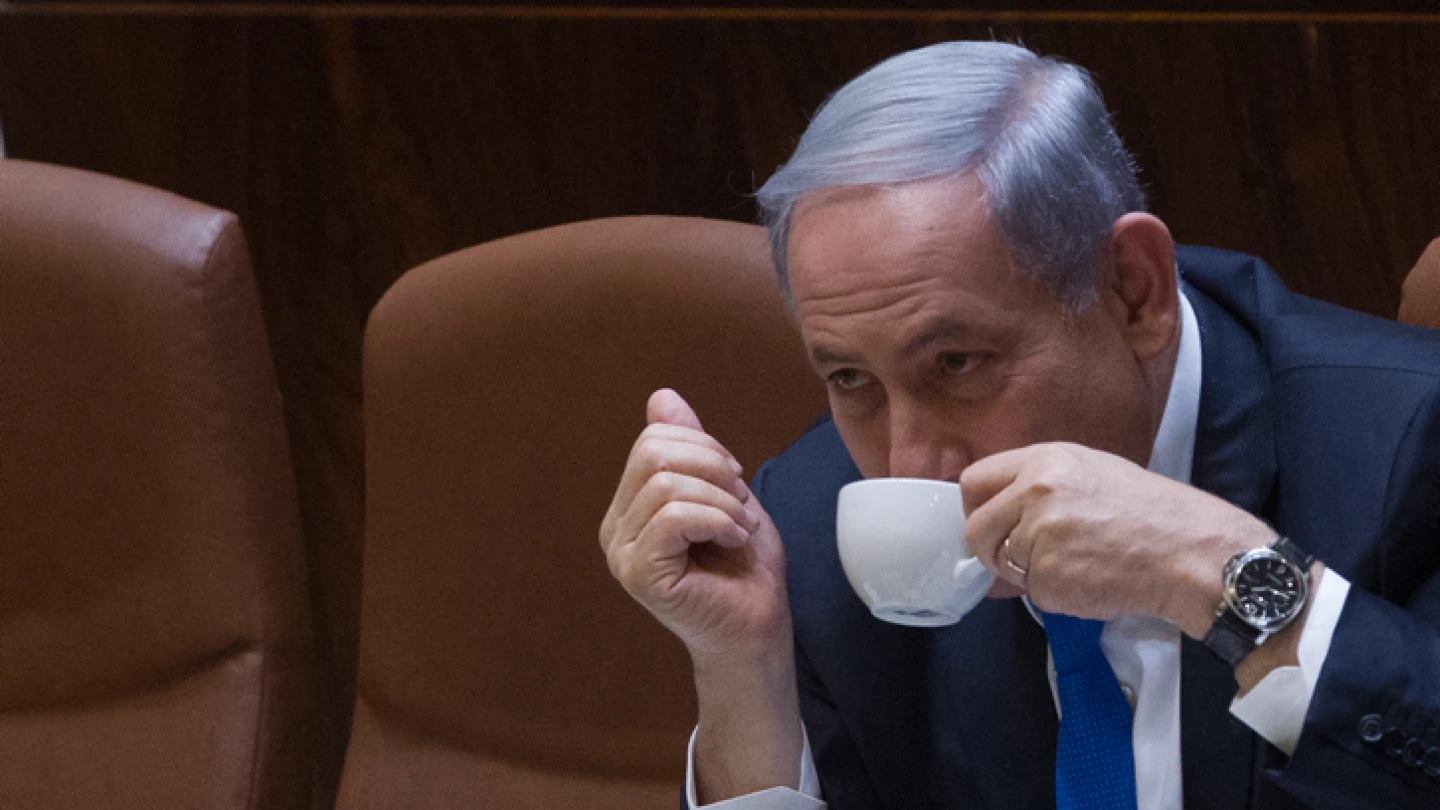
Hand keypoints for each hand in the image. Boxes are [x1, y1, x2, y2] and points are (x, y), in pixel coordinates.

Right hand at [600, 388, 791, 661]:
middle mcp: (616, 528)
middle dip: (713, 467)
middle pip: (653, 453)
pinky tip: (732, 540)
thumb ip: (690, 447)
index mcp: (630, 506)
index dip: (705, 447)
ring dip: (721, 500)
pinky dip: (716, 520)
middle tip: (739, 502)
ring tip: (738, 527)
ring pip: (666, 484)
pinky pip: (673, 517)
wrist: (758, 628)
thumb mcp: (722, 490)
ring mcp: (622, 553)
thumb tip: (662, 396)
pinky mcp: (639, 574)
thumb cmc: (744, 568)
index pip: (653, 440)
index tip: (735, 481)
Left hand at [960, 442, 1276, 636]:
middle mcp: (1035, 492)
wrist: (1193, 552)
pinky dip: (1055, 594)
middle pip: (977, 529)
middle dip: (994, 549)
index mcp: (1044, 460)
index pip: (974, 481)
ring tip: (1076, 563)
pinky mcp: (1050, 575)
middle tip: (1028, 556)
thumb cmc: (1153, 515)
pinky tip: (1091, 579)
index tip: (991, 524)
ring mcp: (1040, 534)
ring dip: (1028, 573)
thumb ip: (1039, 486)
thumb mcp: (1092, 472)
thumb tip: (998, 512)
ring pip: (1003, 564)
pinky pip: (1032, 592)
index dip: (978, 508)